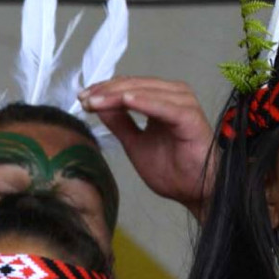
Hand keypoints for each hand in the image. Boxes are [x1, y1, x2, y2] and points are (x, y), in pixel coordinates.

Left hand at [80, 77, 214, 219]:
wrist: (196, 193)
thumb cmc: (173, 171)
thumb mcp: (135, 144)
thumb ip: (119, 123)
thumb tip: (97, 104)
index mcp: (163, 100)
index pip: (129, 86)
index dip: (104, 91)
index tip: (82, 100)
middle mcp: (175, 97)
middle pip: (134, 85)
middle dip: (106, 91)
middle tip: (84, 99)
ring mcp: (184, 105)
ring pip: (145, 92)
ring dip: (118, 95)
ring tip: (96, 102)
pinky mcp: (190, 117)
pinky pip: (164, 106)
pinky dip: (144, 102)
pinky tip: (125, 101)